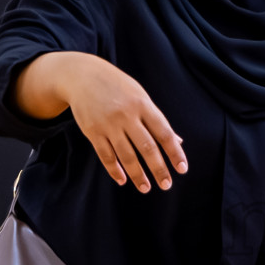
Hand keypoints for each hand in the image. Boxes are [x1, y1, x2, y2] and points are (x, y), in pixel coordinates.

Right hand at [30, 53, 186, 192]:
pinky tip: (123, 180)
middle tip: (166, 185)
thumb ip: (157, 119)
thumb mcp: (140, 96)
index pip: (164, 133)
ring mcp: (109, 124)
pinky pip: (106, 155)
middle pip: (146, 147)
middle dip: (158, 168)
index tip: (182, 169)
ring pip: (126, 155)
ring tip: (146, 188)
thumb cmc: (117, 87)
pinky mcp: (93, 131)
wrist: (82, 76)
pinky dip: (114, 170)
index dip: (174, 152)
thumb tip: (178, 141)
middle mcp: (127, 115)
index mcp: (143, 105)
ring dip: (138, 174)